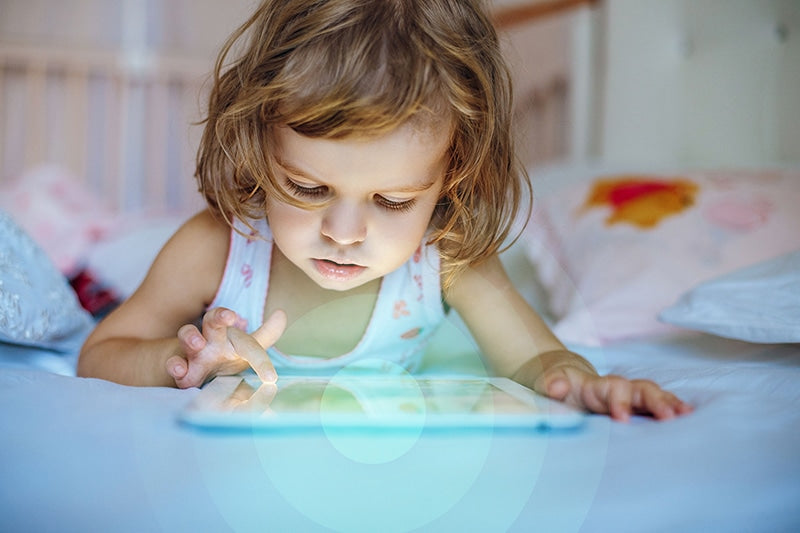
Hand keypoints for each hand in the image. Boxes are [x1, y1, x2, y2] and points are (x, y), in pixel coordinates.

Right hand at [166, 307, 286, 388]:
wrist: (194, 369)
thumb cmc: (224, 355)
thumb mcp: (247, 348)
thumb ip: (266, 334)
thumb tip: (282, 313)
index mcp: (230, 335)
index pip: (247, 341)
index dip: (260, 358)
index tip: (271, 378)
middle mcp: (212, 338)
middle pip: (213, 320)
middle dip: (220, 316)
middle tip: (229, 317)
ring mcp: (194, 352)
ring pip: (188, 335)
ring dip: (192, 337)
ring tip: (198, 343)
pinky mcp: (180, 368)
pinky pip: (173, 362)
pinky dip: (174, 364)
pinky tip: (179, 369)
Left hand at [535, 365, 692, 421]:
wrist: (563, 381)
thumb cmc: (557, 385)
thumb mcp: (547, 383)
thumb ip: (551, 384)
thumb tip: (556, 386)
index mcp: (597, 386)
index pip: (613, 390)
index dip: (619, 402)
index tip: (622, 419)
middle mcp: (619, 389)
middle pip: (642, 389)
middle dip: (656, 401)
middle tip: (670, 417)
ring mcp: (629, 398)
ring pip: (654, 397)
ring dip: (671, 405)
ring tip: (689, 416)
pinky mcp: (635, 409)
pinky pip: (656, 408)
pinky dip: (673, 411)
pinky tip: (690, 420)